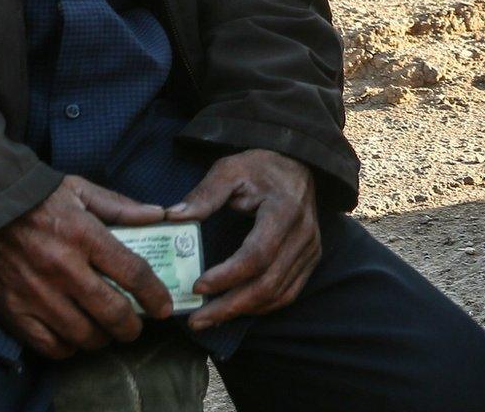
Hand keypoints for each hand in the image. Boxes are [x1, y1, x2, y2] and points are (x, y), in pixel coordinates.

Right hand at [0, 174, 175, 359]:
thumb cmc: (32, 198)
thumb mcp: (78, 190)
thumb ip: (119, 206)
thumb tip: (158, 215)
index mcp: (83, 235)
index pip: (132, 272)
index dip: (154, 294)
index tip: (163, 307)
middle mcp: (62, 268)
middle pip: (112, 311)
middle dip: (132, 326)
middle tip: (136, 327)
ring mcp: (36, 293)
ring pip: (83, 333)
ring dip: (102, 338)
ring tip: (106, 332)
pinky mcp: (13, 310)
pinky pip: (48, 344)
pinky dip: (67, 347)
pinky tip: (74, 337)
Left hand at [168, 149, 319, 331]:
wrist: (298, 164)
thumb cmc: (260, 167)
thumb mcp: (230, 169)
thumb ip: (205, 193)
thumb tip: (173, 217)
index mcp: (284, 210)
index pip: (257, 254)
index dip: (228, 275)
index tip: (197, 287)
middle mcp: (303, 235)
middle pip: (268, 283)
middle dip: (230, 306)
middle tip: (197, 320)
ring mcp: (310, 250)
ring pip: (278, 294)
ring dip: (242, 311)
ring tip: (209, 319)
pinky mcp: (311, 260)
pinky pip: (288, 293)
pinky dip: (261, 307)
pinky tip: (235, 310)